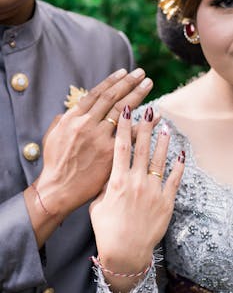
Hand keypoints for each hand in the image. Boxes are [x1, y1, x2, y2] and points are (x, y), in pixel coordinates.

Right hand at [35, 68, 152, 217]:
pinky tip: (156, 115)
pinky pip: (131, 136)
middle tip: (141, 73)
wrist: (59, 189)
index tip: (124, 72)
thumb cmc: (55, 163)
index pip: (96, 93)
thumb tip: (73, 108)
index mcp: (73, 118)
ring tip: (149, 84)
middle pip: (112, 98)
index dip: (112, 81)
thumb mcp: (52, 136)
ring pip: (122, 111)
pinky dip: (144, 124)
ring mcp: (100, 139)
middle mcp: (87, 124)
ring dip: (137, 95)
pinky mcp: (110, 154)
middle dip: (128, 83)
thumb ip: (63, 119)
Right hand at [89, 105, 184, 291]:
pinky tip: (181, 154)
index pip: (121, 147)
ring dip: (163, 141)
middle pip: (142, 148)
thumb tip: (111, 171)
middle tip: (150, 111)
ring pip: (160, 160)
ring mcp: (153, 191)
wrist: (125, 252)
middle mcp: (136, 181)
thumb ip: (105, 185)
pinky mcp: (166, 201)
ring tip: (166, 127)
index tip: (126, 111)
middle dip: (145, 127)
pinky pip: (174, 180)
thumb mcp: (97, 204)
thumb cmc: (107, 229)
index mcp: (117, 181)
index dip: (124, 127)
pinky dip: (179, 166)